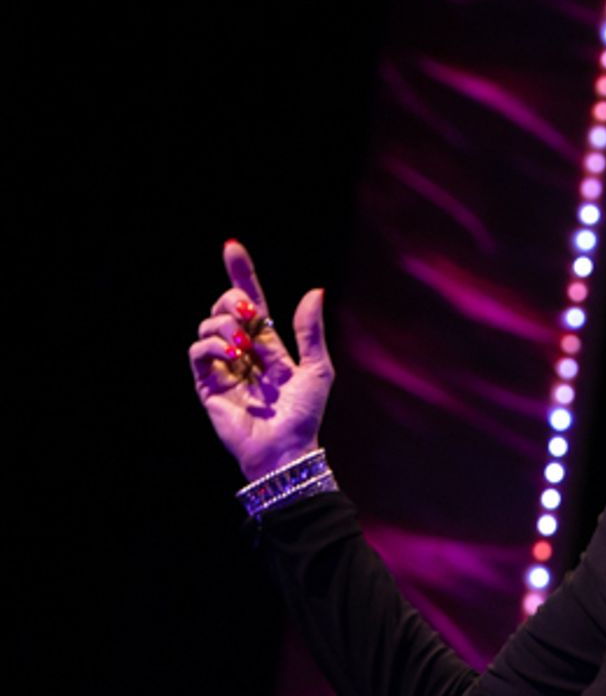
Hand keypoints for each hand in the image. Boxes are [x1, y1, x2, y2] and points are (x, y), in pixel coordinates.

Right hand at [189, 240, 334, 480]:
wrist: (286, 449)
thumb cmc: (304, 415)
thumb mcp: (317, 368)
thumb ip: (310, 331)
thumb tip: (314, 290)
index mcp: (269, 345)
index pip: (252, 302)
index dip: (241, 275)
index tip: (231, 246)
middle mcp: (243, 351)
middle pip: (226, 307)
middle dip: (233, 298)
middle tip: (248, 311)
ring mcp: (224, 366)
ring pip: (209, 324)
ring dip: (225, 324)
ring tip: (243, 345)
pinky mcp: (207, 383)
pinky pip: (198, 350)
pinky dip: (211, 343)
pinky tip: (231, 354)